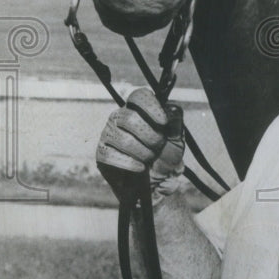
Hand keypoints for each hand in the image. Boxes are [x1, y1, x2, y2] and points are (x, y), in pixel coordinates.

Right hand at [96, 87, 183, 202]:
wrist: (156, 183)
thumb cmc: (164, 156)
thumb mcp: (176, 139)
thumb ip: (175, 123)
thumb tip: (173, 110)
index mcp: (137, 109)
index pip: (138, 96)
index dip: (151, 107)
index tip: (163, 122)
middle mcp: (119, 118)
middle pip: (130, 118)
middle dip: (150, 136)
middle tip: (158, 145)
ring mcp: (109, 134)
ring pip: (123, 139)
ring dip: (143, 152)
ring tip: (149, 158)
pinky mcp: (102, 153)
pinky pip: (112, 156)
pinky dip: (131, 164)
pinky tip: (140, 167)